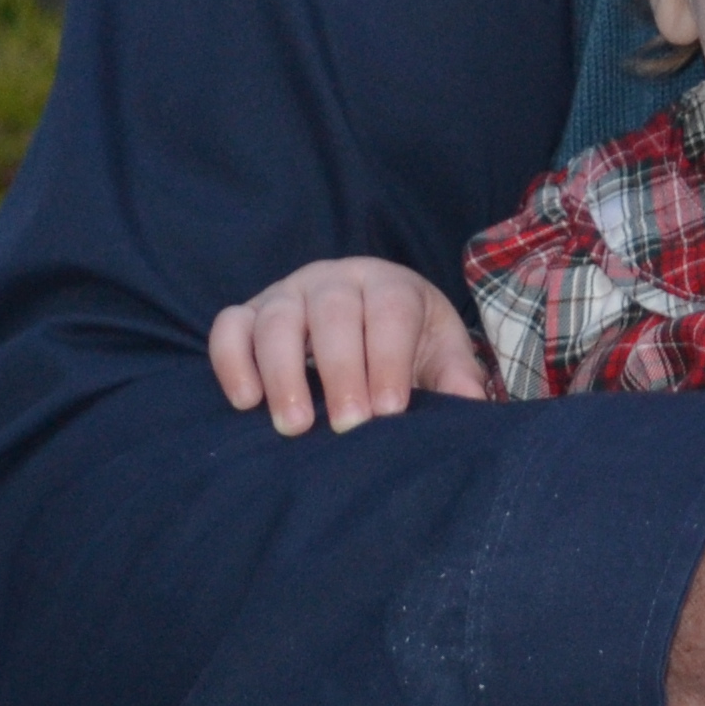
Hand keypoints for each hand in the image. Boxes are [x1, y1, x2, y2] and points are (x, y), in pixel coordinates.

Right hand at [207, 257, 491, 435]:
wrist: (365, 317)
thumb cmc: (407, 340)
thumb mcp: (440, 351)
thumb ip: (456, 377)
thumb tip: (475, 408)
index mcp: (390, 283)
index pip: (391, 312)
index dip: (389, 359)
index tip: (389, 410)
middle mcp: (336, 279)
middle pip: (335, 314)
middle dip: (341, 371)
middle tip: (347, 424)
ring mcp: (288, 292)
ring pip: (278, 320)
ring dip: (283, 373)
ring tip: (294, 426)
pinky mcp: (248, 312)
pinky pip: (229, 327)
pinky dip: (231, 360)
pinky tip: (246, 402)